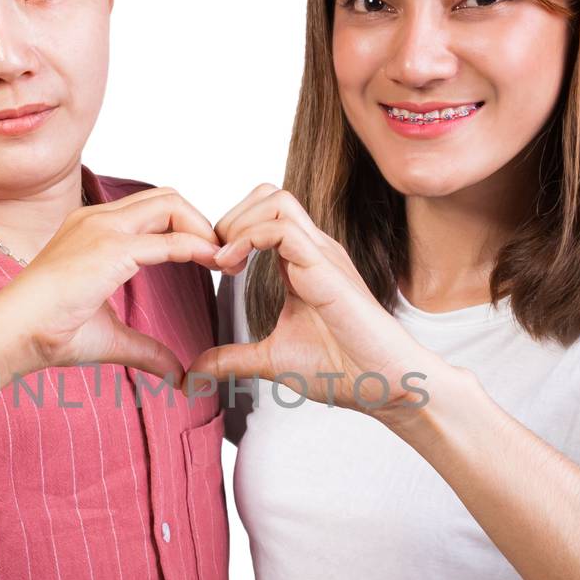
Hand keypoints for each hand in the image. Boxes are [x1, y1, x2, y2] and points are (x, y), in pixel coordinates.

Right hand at [0, 187, 221, 383]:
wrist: (13, 334)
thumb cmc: (47, 333)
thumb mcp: (110, 338)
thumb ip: (146, 349)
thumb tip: (175, 372)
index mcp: (92, 230)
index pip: (150, 209)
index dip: (185, 228)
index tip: (210, 257)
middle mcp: (97, 219)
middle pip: (166, 196)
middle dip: (201, 221)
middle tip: (223, 256)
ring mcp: (102, 229)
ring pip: (170, 204)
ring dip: (203, 228)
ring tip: (222, 260)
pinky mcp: (109, 249)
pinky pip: (167, 239)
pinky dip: (197, 248)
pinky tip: (213, 264)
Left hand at [186, 184, 438, 420]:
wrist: (384, 383)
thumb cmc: (342, 369)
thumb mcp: (271, 359)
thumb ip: (232, 359)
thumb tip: (196, 371)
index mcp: (302, 263)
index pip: (264, 216)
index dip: (230, 231)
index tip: (213, 268)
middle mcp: (313, 250)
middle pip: (267, 195)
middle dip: (230, 217)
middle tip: (215, 259)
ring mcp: (321, 254)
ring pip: (274, 200)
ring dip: (238, 224)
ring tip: (223, 262)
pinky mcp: (325, 267)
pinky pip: (282, 228)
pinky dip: (248, 239)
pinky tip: (233, 268)